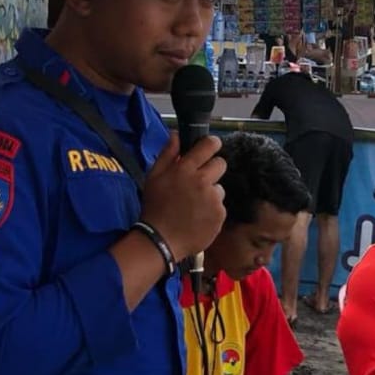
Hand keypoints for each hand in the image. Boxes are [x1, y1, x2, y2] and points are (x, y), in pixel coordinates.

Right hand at [139, 135, 226, 261]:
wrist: (161, 240)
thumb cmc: (154, 207)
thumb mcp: (154, 177)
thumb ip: (167, 154)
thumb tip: (177, 134)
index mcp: (185, 169)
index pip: (209, 145)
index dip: (212, 143)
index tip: (211, 146)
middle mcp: (202, 181)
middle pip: (221, 164)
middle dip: (212, 169)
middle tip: (200, 181)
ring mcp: (213, 199)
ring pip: (219, 187)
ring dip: (210, 192)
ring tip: (194, 205)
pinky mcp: (220, 214)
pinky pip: (219, 206)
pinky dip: (211, 210)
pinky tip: (198, 217)